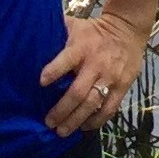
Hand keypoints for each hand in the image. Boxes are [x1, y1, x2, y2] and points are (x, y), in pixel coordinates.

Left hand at [40, 11, 146, 136]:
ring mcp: (110, 78)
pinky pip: (109, 109)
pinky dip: (96, 121)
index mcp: (81, 48)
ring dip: (76, 120)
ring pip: (92, 104)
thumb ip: (56, 33)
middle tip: (49, 123)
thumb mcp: (74, 26)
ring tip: (62, 131)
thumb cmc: (93, 31)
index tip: (41, 82)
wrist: (127, 29)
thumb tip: (30, 38)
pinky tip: (84, 127)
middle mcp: (96, 64)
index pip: (67, 59)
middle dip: (62, 110)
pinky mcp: (123, 87)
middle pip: (78, 92)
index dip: (54, 71)